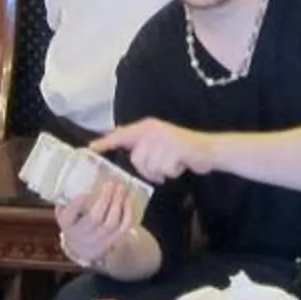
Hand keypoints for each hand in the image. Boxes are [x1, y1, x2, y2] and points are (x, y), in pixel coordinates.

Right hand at [54, 180, 136, 269]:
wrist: (82, 247)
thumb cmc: (73, 222)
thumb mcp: (64, 211)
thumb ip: (67, 198)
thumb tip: (75, 177)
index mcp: (67, 224)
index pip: (68, 217)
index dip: (76, 206)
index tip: (83, 193)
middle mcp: (82, 234)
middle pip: (95, 218)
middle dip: (104, 199)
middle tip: (111, 184)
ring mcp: (98, 239)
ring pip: (111, 223)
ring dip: (118, 204)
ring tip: (121, 188)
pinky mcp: (112, 241)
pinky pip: (123, 228)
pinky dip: (127, 213)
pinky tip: (128, 200)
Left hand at [91, 118, 211, 182]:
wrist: (209, 150)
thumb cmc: (182, 150)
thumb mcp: (159, 143)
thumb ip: (142, 145)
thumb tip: (124, 151)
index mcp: (147, 126)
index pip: (121, 135)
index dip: (105, 142)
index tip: (91, 148)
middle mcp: (153, 129)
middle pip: (137, 159)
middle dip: (148, 169)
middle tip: (163, 167)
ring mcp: (164, 138)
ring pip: (150, 167)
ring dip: (161, 171)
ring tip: (173, 163)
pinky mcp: (176, 149)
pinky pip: (164, 170)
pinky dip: (172, 172)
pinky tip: (180, 164)